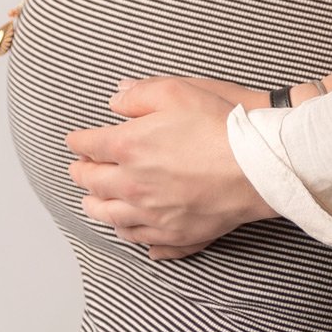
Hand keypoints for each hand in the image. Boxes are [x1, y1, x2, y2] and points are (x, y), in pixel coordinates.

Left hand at [65, 76, 278, 259]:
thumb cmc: (220, 126)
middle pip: (92, 184)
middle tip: (79, 171)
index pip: (88, 146)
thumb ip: (139, 94)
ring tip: (94, 203)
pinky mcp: (174, 234)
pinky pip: (143, 241)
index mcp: (127, 147)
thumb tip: (115, 100)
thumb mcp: (177, 91)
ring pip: (111, 217)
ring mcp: (151, 214)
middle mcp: (132, 185)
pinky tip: (131, 232)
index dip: (78, 142)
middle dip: (81, 174)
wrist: (256, 167)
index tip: (75, 142)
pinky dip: (131, 235)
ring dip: (97, 208)